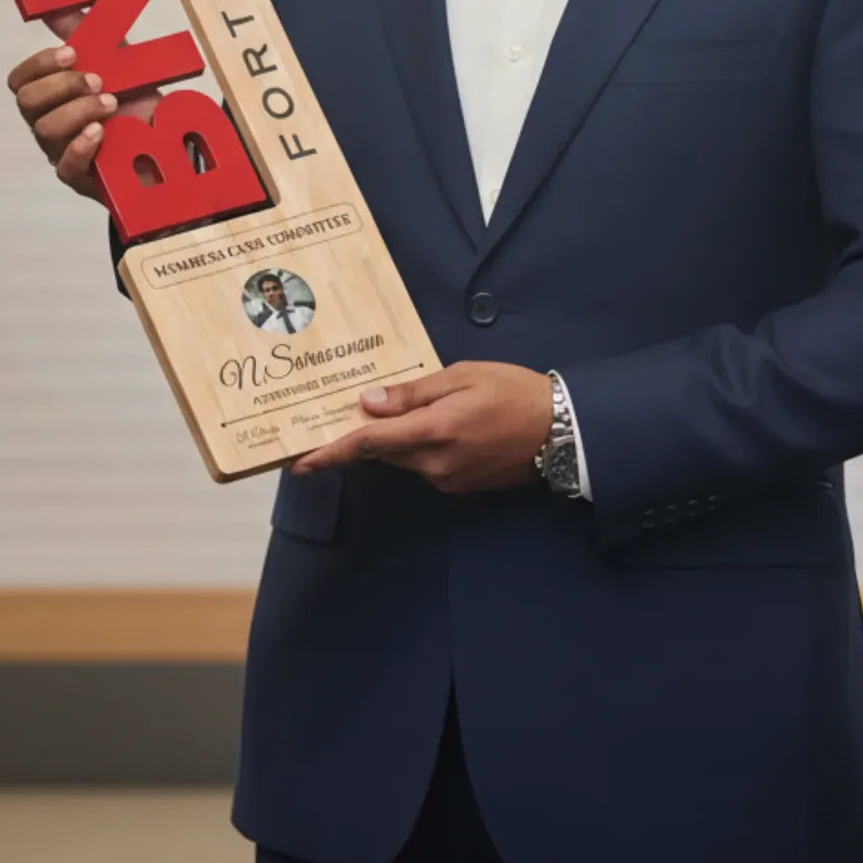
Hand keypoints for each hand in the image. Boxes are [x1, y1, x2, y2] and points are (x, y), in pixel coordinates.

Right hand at [6, 7, 159, 199]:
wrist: (167, 139)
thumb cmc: (132, 98)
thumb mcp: (114, 60)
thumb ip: (84, 33)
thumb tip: (56, 4)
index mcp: (50, 95)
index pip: (20, 79)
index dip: (40, 64)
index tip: (72, 53)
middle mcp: (47, 123)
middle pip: (27, 103)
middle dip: (62, 85)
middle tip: (97, 80)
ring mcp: (60, 152)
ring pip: (45, 130)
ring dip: (78, 111)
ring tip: (110, 103)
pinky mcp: (79, 177)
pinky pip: (65, 166)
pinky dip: (81, 146)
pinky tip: (101, 133)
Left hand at [291, 361, 553, 493]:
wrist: (563, 431)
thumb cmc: (513, 392)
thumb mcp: (463, 377)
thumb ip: (413, 393)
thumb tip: (368, 403)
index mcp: (433, 432)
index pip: (369, 444)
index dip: (330, 452)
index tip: (299, 461)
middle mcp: (435, 464)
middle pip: (384, 452)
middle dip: (366, 435)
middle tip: (349, 412)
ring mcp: (449, 480)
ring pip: (405, 458)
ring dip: (398, 439)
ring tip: (411, 409)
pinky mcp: (462, 486)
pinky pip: (427, 465)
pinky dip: (422, 446)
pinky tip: (442, 424)